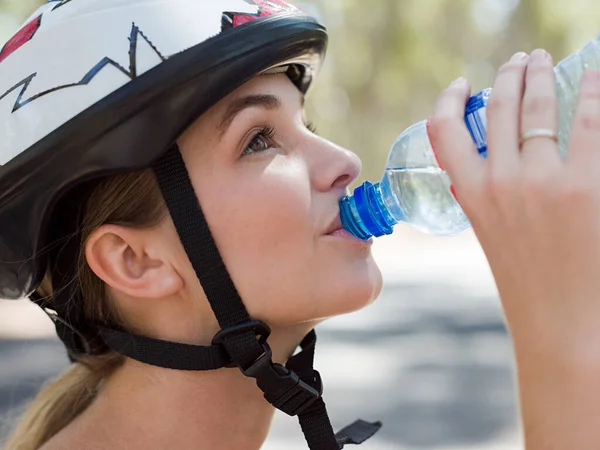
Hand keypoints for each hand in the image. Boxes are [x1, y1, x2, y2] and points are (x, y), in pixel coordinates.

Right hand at [428, 49, 599, 448]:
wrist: (562, 323)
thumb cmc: (528, 284)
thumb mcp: (492, 234)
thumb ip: (487, 194)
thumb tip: (499, 158)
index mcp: (471, 195)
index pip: (444, 132)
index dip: (450, 101)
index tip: (462, 84)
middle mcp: (500, 180)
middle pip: (499, 108)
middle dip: (509, 76)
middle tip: (520, 61)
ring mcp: (542, 180)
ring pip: (537, 107)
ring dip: (541, 76)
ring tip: (544, 61)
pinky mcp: (586, 184)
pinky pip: (587, 121)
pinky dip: (588, 92)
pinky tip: (590, 78)